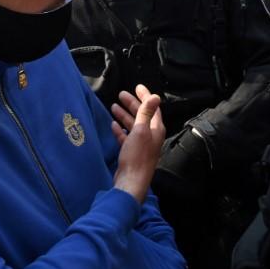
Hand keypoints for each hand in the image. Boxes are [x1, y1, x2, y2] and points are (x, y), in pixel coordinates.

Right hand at [109, 85, 165, 203]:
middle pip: (142, 115)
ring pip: (133, 126)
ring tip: (113, 106)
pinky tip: (113, 125)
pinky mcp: (132, 153)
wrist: (131, 182)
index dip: (145, 96)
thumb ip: (146, 113)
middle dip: (132, 104)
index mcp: (156, 129)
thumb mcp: (141, 130)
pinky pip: (126, 137)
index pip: (152, 108)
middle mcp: (151, 136)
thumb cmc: (137, 156)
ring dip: (124, 116)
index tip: (137, 87)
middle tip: (121, 94)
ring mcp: (141, 145)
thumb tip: (155, 96)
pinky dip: (120, 130)